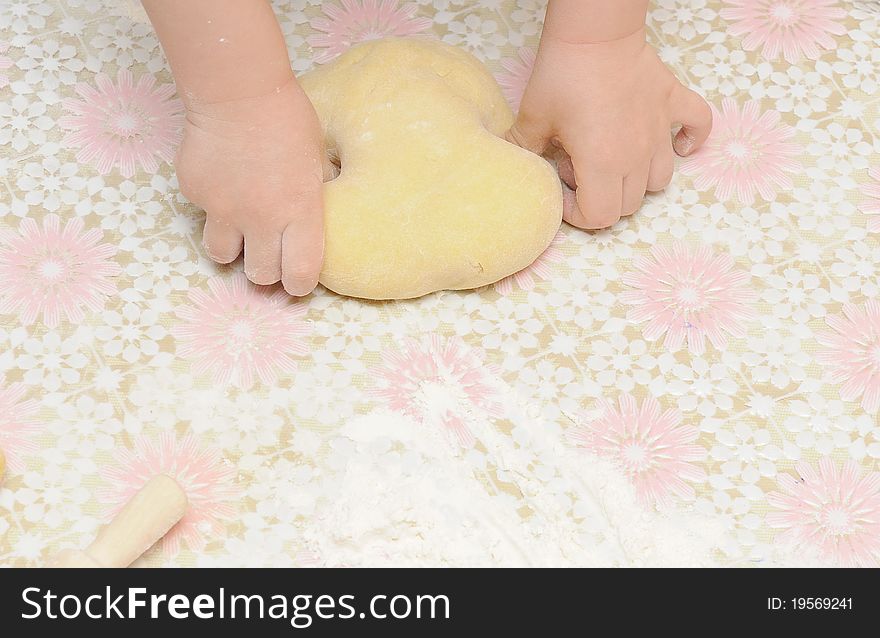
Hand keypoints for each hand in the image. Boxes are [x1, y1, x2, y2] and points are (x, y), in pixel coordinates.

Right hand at [176, 77, 325, 295]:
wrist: (238, 91)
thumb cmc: (288, 119)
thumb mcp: (317, 161)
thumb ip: (314, 196)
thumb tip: (317, 216)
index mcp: (300, 212)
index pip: (300, 274)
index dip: (299, 285)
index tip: (297, 282)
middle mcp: (261, 219)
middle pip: (260, 275)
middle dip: (265, 271)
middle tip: (268, 255)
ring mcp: (224, 210)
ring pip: (223, 256)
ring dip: (233, 248)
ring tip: (240, 227)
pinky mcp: (196, 195)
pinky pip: (204, 215)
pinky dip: (213, 206)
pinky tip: (223, 179)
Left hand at [507, 28, 711, 229]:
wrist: (595, 32)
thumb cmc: (563, 75)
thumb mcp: (532, 118)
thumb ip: (524, 149)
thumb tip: (518, 164)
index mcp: (603, 164)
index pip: (601, 217)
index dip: (578, 213)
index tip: (564, 192)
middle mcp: (637, 155)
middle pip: (628, 204)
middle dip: (602, 196)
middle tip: (580, 169)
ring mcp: (658, 131)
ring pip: (659, 180)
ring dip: (636, 180)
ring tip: (611, 157)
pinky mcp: (672, 103)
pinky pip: (698, 127)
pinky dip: (689, 140)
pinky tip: (674, 142)